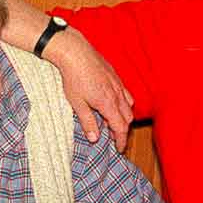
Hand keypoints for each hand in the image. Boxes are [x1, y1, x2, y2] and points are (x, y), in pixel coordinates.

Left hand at [45, 29, 133, 148]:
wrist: (75, 53)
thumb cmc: (73, 78)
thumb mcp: (77, 103)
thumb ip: (87, 122)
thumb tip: (95, 138)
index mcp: (108, 104)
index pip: (121, 128)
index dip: (121, 140)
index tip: (120, 149)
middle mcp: (117, 95)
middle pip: (128, 118)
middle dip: (122, 130)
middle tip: (112, 137)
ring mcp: (118, 84)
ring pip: (129, 106)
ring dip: (123, 116)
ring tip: (109, 120)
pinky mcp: (115, 76)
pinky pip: (126, 93)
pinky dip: (123, 103)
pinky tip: (112, 102)